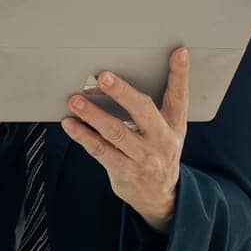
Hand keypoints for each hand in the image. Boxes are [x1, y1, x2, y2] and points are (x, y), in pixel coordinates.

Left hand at [60, 47, 189, 233]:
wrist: (161, 198)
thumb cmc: (158, 153)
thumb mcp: (167, 132)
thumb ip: (153, 109)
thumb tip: (120, 78)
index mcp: (175, 126)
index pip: (179, 97)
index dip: (180, 75)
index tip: (179, 53)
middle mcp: (162, 140)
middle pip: (143, 111)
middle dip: (122, 92)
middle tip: (102, 76)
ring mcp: (144, 158)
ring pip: (116, 131)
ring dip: (93, 114)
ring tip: (74, 100)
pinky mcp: (125, 172)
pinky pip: (100, 150)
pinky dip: (83, 136)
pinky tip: (70, 124)